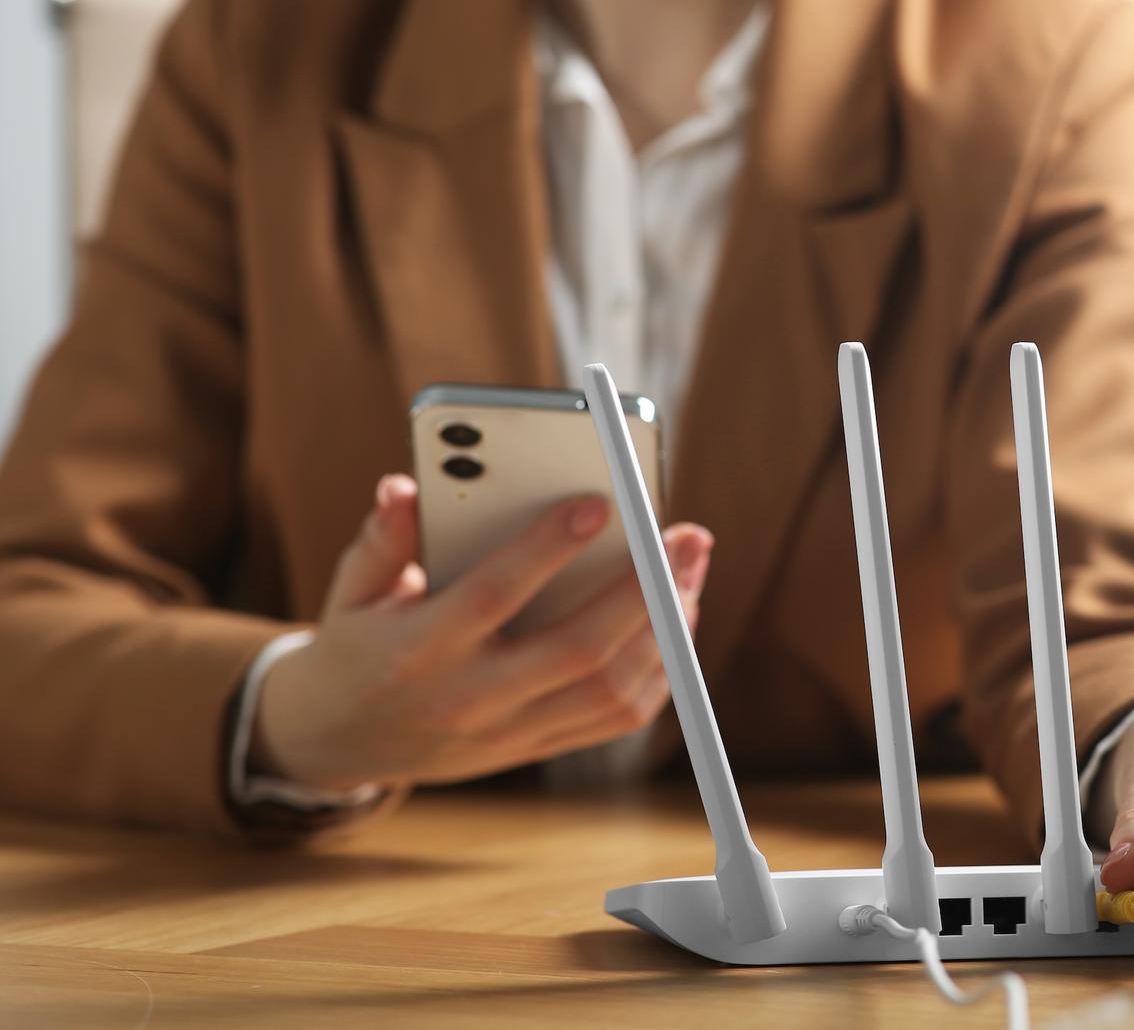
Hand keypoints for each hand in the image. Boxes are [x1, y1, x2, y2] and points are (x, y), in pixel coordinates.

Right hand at [250, 473, 708, 791]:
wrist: (340, 741)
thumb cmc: (357, 646)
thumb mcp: (352, 590)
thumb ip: (383, 540)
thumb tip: (404, 487)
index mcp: (419, 651)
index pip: (493, 595)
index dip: (547, 549)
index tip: (599, 502)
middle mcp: (471, 699)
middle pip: (578, 649)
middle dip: (644, 590)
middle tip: (686, 535)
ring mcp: (510, 733)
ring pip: (611, 690)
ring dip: (667, 630)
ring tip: (693, 570)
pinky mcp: (537, 747)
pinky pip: (616, 718)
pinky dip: (660, 671)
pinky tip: (679, 620)